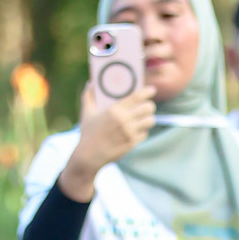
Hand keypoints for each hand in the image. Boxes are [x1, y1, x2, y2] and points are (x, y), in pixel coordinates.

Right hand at [62, 81, 157, 197]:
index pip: (137, 97)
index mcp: (114, 110)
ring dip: (148, 118)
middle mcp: (124, 120)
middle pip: (148, 107)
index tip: (152, 90)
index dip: (147, 92)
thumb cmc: (87, 133)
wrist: (89, 156)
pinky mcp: (132, 143)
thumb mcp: (86, 113)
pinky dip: (143, 131)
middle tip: (147, 106)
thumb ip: (88, 96)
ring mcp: (129, 132)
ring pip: (150, 120)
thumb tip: (91, 83)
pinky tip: (138, 130)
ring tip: (145, 118)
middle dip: (149, 106)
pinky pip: (145, 133)